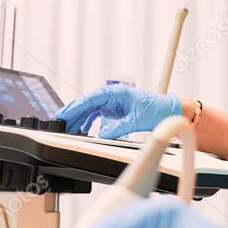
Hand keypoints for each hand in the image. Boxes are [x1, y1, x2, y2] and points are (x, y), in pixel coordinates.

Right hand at [55, 85, 181, 138]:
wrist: (168, 111)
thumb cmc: (156, 109)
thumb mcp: (136, 120)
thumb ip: (118, 128)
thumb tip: (102, 135)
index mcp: (116, 92)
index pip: (91, 98)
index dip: (76, 106)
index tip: (64, 114)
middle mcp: (112, 96)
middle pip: (87, 104)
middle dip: (73, 113)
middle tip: (59, 123)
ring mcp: (112, 103)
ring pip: (90, 110)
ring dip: (79, 120)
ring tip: (68, 130)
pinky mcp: (114, 110)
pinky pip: (97, 115)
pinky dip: (89, 122)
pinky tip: (82, 130)